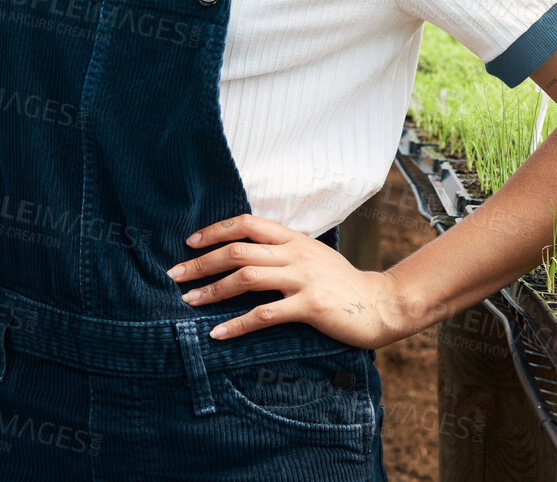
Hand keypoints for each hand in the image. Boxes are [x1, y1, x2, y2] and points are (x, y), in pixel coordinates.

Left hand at [167, 214, 410, 349]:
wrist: (381, 305)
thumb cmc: (340, 283)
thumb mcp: (311, 256)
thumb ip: (281, 252)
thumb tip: (242, 253)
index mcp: (294, 239)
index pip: (247, 222)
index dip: (215, 230)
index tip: (190, 243)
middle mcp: (296, 253)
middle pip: (238, 249)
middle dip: (202, 262)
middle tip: (175, 274)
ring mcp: (304, 279)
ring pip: (247, 277)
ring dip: (212, 290)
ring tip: (188, 301)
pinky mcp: (310, 306)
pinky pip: (265, 314)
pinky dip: (237, 324)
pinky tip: (218, 333)